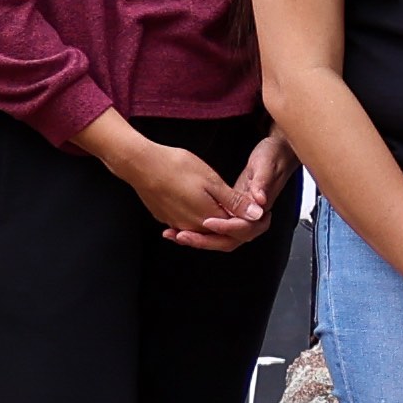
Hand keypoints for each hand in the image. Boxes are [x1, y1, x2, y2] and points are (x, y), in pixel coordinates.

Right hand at [104, 124, 271, 247]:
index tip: (261, 210)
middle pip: (220, 236)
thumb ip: (234, 202)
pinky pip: (187, 226)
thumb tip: (257, 215)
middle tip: (248, 211)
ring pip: (204, 231)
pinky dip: (200, 221)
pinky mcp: (166, 218)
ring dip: (217, 225)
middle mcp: (192, 227)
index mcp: (208, 219)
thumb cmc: (177, 167)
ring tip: (229, 209)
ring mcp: (177, 224)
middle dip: (237, 227)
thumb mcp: (212, 181)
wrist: (141, 165)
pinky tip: (203, 209)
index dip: (251, 222)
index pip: (237, 231)